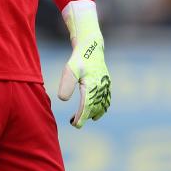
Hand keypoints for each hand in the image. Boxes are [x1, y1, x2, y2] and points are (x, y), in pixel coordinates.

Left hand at [57, 0, 110, 127]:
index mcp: (92, 86)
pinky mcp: (106, 84)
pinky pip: (106, 100)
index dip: (81, 117)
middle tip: (73, 122)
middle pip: (94, 108)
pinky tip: (94, 112)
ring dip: (93, 113)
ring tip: (81, 117)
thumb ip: (66, 85)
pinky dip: (101, 108)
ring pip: (101, 105)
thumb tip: (63, 100)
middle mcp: (101, 88)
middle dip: (85, 116)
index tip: (75, 124)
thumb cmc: (78, 59)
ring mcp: (105, 86)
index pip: (86, 107)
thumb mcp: (69, 70)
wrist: (91, 46)